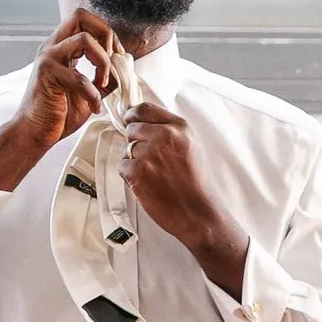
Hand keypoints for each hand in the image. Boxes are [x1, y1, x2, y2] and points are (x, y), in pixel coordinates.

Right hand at [0, 11, 121, 191]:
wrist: (35, 133)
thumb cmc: (60, 113)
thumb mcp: (90, 92)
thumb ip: (105, 77)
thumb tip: (124, 66)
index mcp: (61, 47)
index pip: (84, 19)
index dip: (106, 33)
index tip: (117, 57)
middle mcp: (52, 47)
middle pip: (81, 16)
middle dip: (106, 35)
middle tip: (112, 61)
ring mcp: (48, 58)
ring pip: (84, 40)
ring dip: (103, 63)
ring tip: (103, 85)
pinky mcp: (46, 74)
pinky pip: (80, 77)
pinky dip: (93, 95)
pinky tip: (94, 108)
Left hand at [122, 101, 250, 294]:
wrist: (198, 213)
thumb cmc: (196, 183)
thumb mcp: (192, 147)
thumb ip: (171, 131)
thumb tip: (143, 121)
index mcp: (180, 127)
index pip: (144, 109)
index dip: (133, 116)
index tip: (131, 122)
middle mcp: (164, 136)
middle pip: (131, 128)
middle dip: (135, 142)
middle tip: (149, 159)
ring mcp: (149, 153)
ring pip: (126, 148)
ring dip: (134, 161)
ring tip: (153, 176)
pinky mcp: (138, 171)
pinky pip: (122, 166)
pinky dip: (130, 176)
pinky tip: (147, 184)